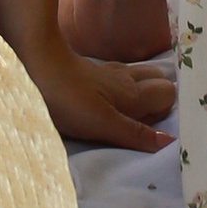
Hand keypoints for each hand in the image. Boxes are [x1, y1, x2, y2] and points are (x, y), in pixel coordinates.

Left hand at [23, 35, 175, 152]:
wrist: (35, 66)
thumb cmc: (69, 100)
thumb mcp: (103, 124)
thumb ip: (136, 134)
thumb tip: (171, 141)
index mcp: (133, 93)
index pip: (169, 93)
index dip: (166, 110)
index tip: (153, 126)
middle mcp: (126, 79)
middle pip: (158, 80)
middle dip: (158, 98)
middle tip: (142, 120)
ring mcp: (108, 72)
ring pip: (138, 76)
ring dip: (140, 91)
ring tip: (128, 113)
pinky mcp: (91, 71)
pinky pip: (118, 76)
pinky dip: (121, 87)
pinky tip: (107, 100)